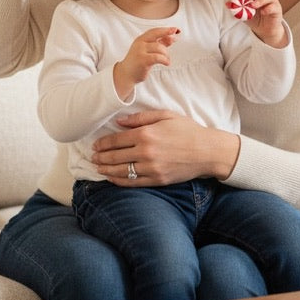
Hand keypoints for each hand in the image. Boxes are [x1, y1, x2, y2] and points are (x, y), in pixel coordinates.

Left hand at [92, 110, 240, 185]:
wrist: (207, 151)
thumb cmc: (188, 130)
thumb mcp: (165, 116)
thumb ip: (140, 118)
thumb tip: (119, 121)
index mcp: (146, 134)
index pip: (116, 140)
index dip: (102, 143)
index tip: (95, 145)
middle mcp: (146, 152)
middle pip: (115, 157)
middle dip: (100, 157)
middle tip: (92, 157)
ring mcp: (151, 168)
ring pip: (121, 171)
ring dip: (106, 170)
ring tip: (98, 167)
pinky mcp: (157, 180)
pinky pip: (133, 183)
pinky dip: (119, 181)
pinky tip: (112, 178)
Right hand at [113, 27, 178, 99]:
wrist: (126, 74)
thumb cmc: (138, 62)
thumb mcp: (148, 50)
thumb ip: (159, 44)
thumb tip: (172, 38)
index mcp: (141, 39)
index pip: (154, 31)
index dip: (165, 30)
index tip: (174, 29)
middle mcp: (140, 43)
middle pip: (156, 35)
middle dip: (167, 34)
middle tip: (175, 38)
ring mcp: (140, 51)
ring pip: (159, 47)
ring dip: (166, 54)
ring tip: (167, 60)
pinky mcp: (143, 60)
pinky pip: (158, 57)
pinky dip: (165, 60)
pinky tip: (166, 63)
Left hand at [236, 0, 287, 47]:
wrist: (264, 30)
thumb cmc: (254, 19)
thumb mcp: (243, 14)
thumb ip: (236, 8)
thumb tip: (227, 4)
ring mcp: (272, 2)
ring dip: (260, 0)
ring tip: (253, 6)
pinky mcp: (277, 9)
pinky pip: (274, 6)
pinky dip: (268, 8)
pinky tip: (263, 12)